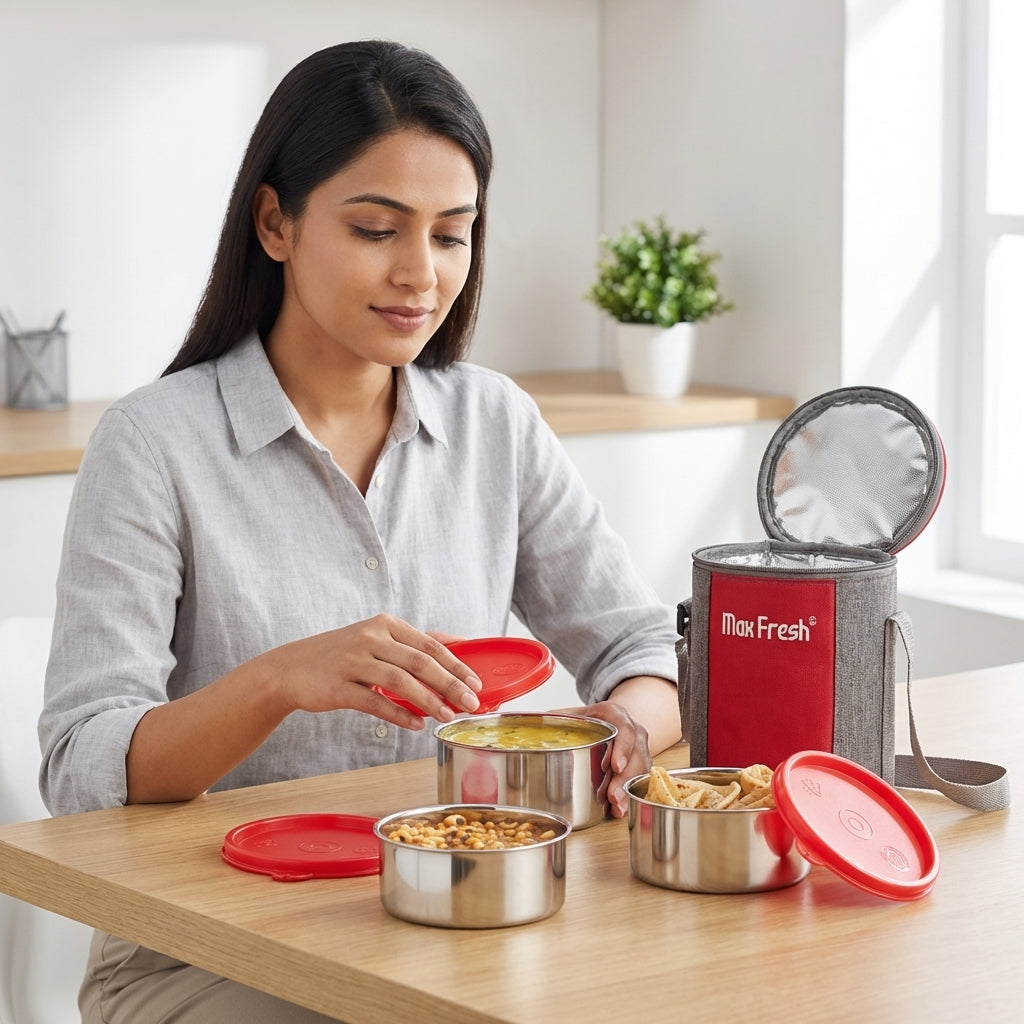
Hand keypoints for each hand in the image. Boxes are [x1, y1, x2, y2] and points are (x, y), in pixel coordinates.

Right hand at [265, 614, 481, 728]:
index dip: (457, 664)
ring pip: (399, 681)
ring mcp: (353, 661)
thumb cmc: (341, 656)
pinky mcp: (338, 686)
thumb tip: (458, 646)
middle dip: (450, 683)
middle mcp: (370, 637)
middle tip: (471, 702)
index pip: (429, 644)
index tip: (476, 682)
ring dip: (428, 701)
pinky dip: (398, 714)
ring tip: (448, 716)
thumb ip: (413, 644)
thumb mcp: (376, 639)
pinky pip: (374, 703)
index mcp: (385, 624)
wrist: (291, 669)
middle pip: (419, 662)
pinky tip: (416, 724)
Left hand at [551, 700, 650, 817]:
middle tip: (613, 795)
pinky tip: (618, 810)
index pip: (625, 729)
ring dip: (628, 790)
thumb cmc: (595, 719)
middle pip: (635, 755)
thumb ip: (558, 718)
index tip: (615, 766)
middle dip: (625, 778)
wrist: (616, 721)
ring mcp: (639, 750)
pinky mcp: (640, 766)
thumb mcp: (578, 713)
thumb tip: (535, 721)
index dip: (623, 748)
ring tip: (616, 806)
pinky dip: (629, 798)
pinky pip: (640, 782)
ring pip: (641, 771)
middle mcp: (633, 732)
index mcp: (616, 715)